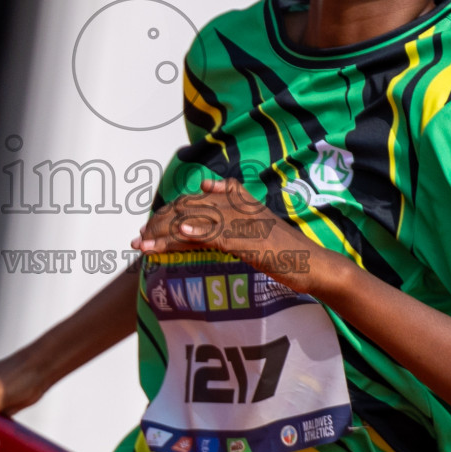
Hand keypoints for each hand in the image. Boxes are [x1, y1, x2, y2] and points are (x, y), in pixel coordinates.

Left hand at [129, 177, 347, 296]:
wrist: (313, 264)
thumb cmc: (285, 251)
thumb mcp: (255, 226)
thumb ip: (231, 212)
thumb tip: (206, 187)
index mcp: (238, 201)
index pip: (193, 202)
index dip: (167, 213)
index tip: (147, 228)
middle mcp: (238, 206)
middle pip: (188, 209)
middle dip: (159, 223)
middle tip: (137, 237)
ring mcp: (244, 222)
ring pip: (196, 222)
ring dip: (165, 233)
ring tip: (142, 242)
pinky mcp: (250, 240)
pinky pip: (218, 233)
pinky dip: (197, 232)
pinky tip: (180, 234)